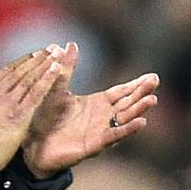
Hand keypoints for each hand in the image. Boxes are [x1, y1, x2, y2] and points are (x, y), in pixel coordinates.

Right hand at [0, 49, 62, 168]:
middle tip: (52, 48)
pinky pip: (37, 93)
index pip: (8, 71)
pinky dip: (48, 79)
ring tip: (58, 54)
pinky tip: (57, 69)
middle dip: (38, 59)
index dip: (24, 61)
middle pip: (22, 71)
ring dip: (46, 64)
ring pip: (31, 78)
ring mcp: (9, 102)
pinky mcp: (20, 114)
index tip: (35, 54)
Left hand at [23, 43, 158, 177]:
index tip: (152, 76)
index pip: (121, 92)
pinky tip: (141, 123)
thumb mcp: (57, 89)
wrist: (34, 145)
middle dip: (142, 93)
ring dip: (139, 110)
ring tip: (152, 99)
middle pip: (127, 103)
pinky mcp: (93, 146)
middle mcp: (102, 117)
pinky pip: (113, 137)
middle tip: (156, 81)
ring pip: (124, 119)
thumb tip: (71, 43)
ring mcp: (99, 132)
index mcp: (96, 104)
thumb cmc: (46, 119)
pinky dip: (127, 130)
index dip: (136, 84)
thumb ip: (66, 68)